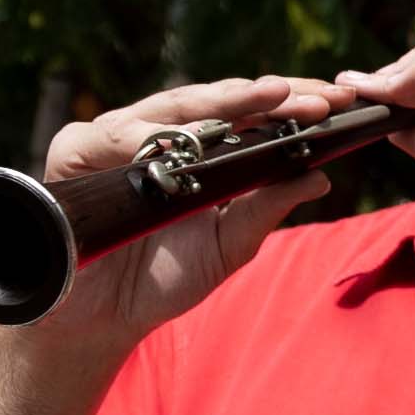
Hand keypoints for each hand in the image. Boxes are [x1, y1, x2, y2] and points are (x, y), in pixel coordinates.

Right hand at [22, 77, 343, 361]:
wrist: (99, 319)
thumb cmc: (165, 278)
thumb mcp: (228, 245)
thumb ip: (266, 210)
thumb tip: (321, 177)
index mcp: (203, 151)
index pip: (253, 114)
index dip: (294, 104)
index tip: (341, 101)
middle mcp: (162, 135)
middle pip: (220, 100)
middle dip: (271, 96)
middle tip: (314, 96)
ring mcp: (116, 137)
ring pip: (171, 106)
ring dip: (221, 101)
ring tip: (267, 96)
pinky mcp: (74, 151)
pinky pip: (108, 134)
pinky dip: (140, 134)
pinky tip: (171, 137)